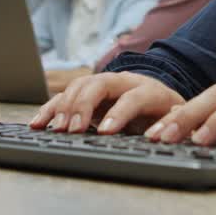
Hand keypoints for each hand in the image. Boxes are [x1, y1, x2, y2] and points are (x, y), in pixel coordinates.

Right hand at [28, 72, 184, 135]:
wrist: (158, 96)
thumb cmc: (166, 112)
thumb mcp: (176, 118)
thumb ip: (173, 124)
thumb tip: (166, 134)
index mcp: (148, 89)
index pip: (132, 98)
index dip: (118, 114)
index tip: (105, 132)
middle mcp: (122, 81)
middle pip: (98, 85)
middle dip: (83, 106)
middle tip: (73, 130)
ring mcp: (102, 84)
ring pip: (79, 86)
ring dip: (65, 107)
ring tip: (58, 128)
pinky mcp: (87, 93)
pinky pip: (65, 95)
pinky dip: (51, 108)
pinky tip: (39, 122)